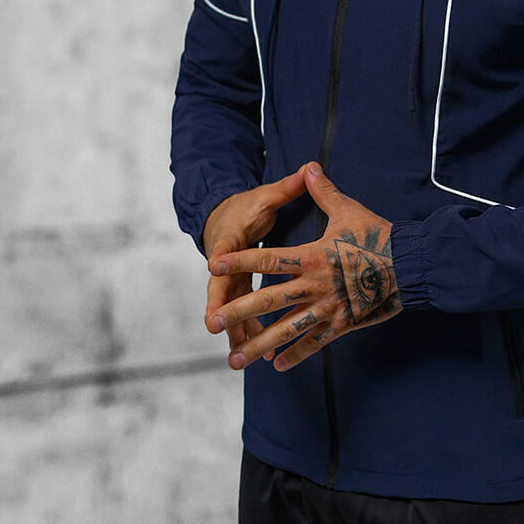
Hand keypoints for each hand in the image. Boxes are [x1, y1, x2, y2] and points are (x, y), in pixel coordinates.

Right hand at [203, 165, 307, 359]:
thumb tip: (310, 166)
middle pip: (222, 289)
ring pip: (234, 309)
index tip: (213, 269)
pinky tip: (266, 356)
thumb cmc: (245, 207)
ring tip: (240, 355)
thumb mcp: (265, 196)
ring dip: (237, 331)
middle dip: (219, 309)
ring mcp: (232, 281)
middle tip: (215, 327)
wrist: (223, 217)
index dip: (220, 260)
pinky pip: (247, 316)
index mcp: (231, 239)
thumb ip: (288, 187)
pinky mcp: (240, 292)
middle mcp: (228, 265)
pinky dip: (253, 334)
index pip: (224, 250)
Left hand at [206, 162, 401, 371]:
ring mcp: (328, 307)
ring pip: (287, 329)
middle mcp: (316, 284)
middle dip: (240, 311)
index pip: (269, 258)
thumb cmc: (379, 236)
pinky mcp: (342, 324)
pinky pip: (314, 342)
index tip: (215, 265)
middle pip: (270, 298)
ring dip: (260, 344)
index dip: (241, 260)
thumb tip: (310, 167)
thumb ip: (323, 192)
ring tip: (236, 359)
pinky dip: (295, 354)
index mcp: (313, 256)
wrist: (410, 266)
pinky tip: (276, 364)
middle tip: (214, 322)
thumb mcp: (349, 210)